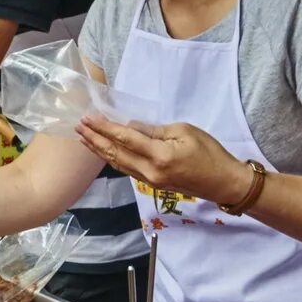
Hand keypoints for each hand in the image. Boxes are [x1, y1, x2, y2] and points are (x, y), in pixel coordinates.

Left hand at [78, 117, 254, 207]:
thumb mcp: (184, 132)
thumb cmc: (210, 153)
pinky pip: (126, 169)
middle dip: (94, 139)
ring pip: (118, 164)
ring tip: (83, 138)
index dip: (104, 127)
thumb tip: (131, 126)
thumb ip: (154, 130)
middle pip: (115, 154)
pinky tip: (104, 151)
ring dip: (99, 150)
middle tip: (78, 126)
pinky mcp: (153, 183)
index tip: (88, 117)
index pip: (125, 138)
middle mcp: (150, 171)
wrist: (223, 182)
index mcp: (159, 155)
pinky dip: (112, 159)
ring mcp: (150, 180)